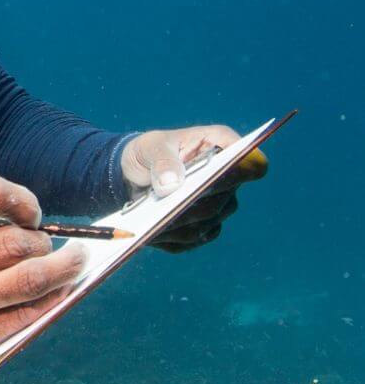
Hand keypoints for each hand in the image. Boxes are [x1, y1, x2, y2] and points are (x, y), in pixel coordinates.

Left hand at [120, 125, 267, 252]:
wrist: (134, 173)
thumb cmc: (148, 151)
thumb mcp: (149, 146)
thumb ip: (161, 160)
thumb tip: (172, 185)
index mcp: (222, 145)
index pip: (250, 161)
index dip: (243, 169)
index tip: (221, 174)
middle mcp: (228, 178)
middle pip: (224, 198)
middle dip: (195, 203)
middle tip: (168, 207)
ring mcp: (218, 204)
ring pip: (207, 222)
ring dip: (179, 224)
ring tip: (152, 223)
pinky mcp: (203, 227)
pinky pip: (193, 238)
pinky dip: (172, 237)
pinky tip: (152, 233)